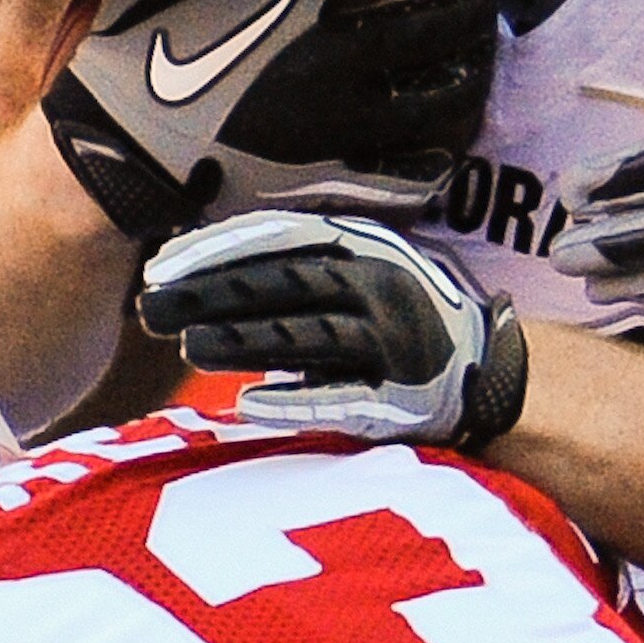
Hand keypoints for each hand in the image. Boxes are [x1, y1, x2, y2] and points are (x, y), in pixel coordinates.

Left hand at [138, 209, 528, 448]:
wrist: (494, 370)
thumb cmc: (402, 318)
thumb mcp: (359, 271)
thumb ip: (295, 268)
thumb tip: (195, 266)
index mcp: (365, 245)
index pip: (277, 237)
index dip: (214, 249)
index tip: (159, 267)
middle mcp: (382, 285)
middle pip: (283, 285)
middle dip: (212, 295)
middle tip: (150, 308)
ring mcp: (395, 340)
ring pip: (308, 336)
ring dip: (245, 342)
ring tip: (188, 347)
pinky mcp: (405, 395)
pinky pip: (342, 397)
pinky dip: (295, 402)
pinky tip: (247, 405)